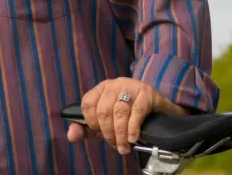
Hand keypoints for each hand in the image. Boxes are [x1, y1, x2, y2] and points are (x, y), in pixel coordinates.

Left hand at [66, 77, 186, 154]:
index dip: (92, 123)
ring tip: (124, 147)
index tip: (100, 135)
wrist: (160, 111)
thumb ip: (86, 130)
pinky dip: (132, 127)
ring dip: (120, 134)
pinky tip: (132, 138)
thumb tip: (71, 136)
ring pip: (119, 111)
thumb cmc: (128, 116)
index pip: (88, 104)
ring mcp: (131, 86)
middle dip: (108, 132)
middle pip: (103, 110)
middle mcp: (114, 84)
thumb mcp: (105, 123)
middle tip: (115, 144)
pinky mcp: (147, 93)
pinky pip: (136, 111)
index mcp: (101, 89)